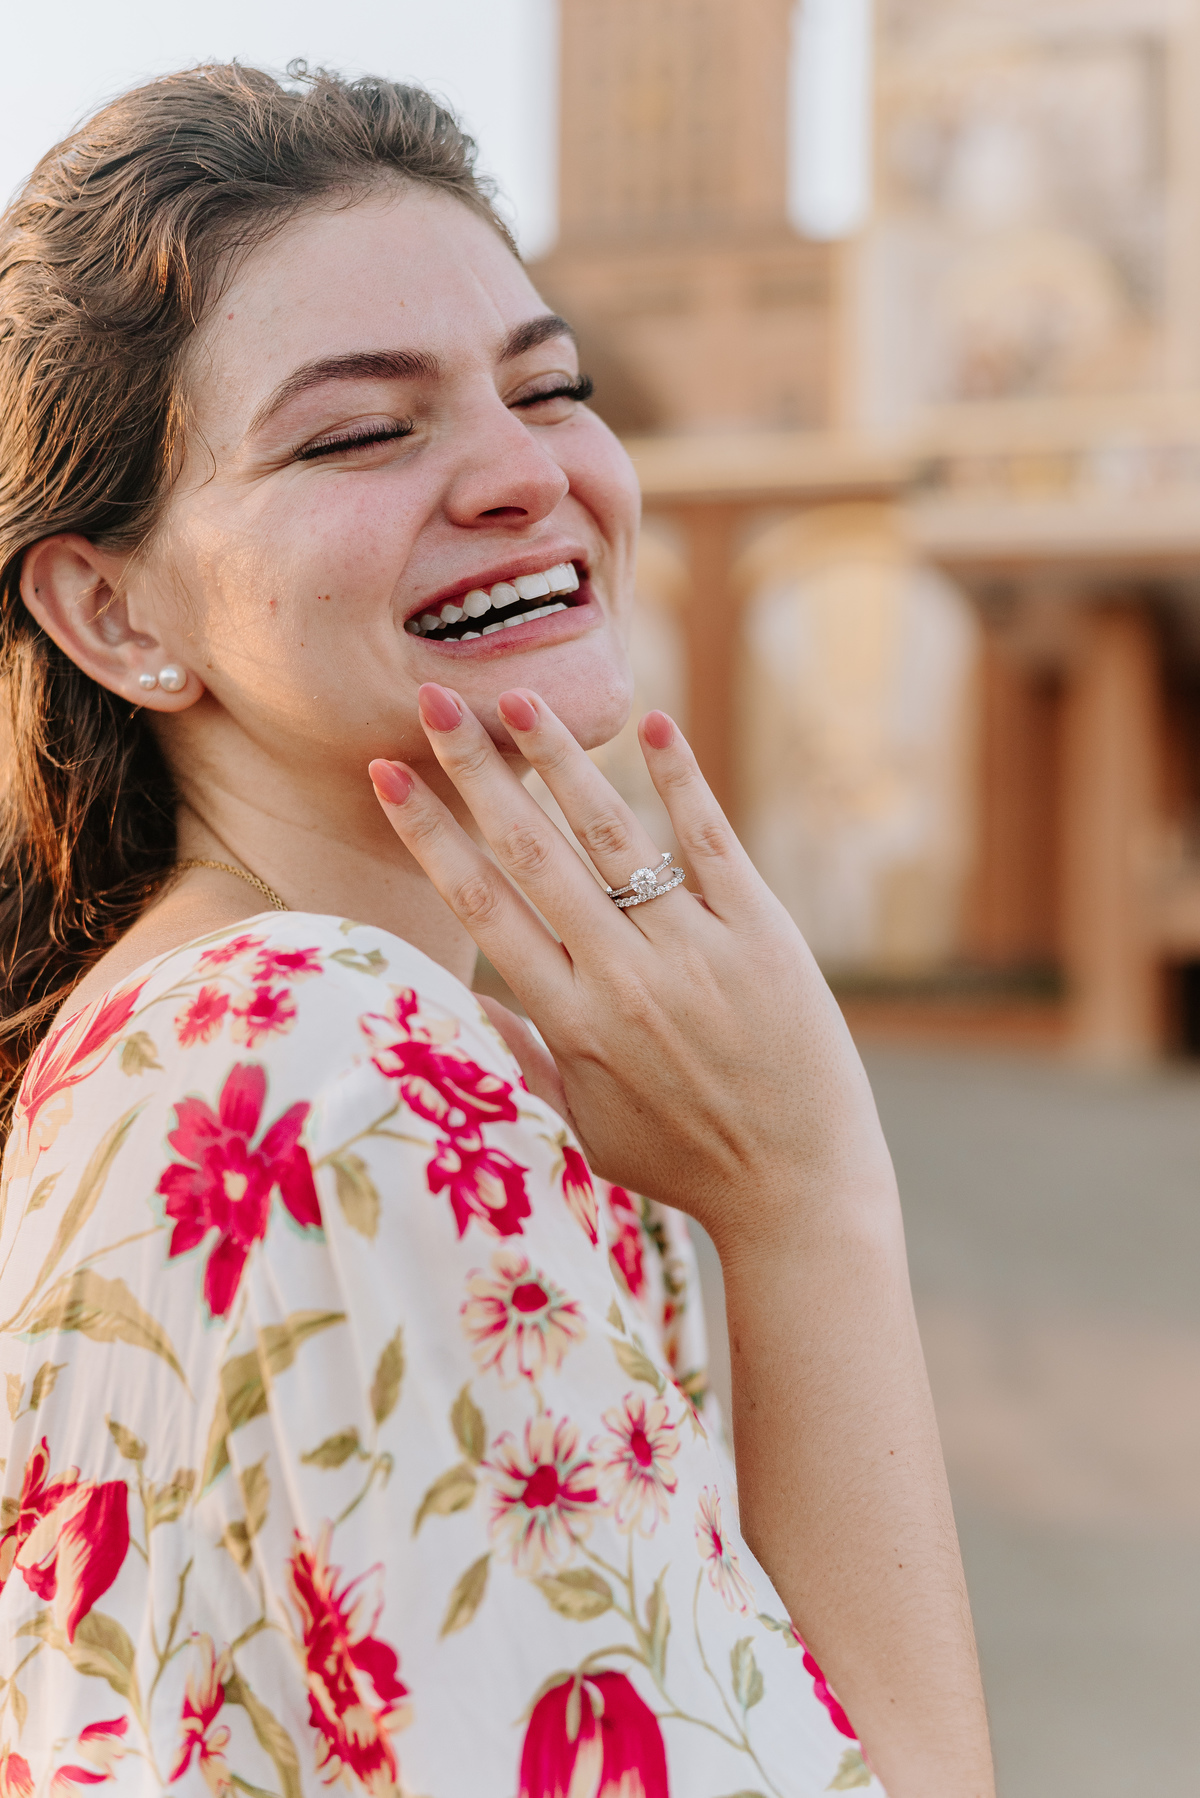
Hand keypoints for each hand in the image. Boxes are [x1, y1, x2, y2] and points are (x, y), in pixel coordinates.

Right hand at [368, 683, 895, 1268]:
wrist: (799, 1187)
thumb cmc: (682, 1163)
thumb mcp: (583, 1127)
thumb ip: (522, 1059)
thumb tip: (463, 999)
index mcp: (571, 1025)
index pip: (482, 909)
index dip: (429, 835)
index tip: (386, 775)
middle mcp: (624, 979)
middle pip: (534, 855)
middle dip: (476, 772)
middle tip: (433, 700)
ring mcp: (695, 951)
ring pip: (614, 835)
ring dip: (560, 760)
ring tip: (518, 697)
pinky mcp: (761, 933)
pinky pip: (710, 842)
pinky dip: (679, 781)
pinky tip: (651, 725)